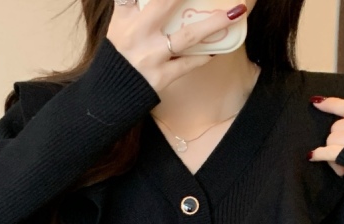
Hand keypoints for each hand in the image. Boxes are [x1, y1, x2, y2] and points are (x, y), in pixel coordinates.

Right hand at [107, 0, 248, 94]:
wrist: (110, 94)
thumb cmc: (117, 54)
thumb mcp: (118, 23)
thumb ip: (130, 2)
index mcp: (127, 16)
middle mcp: (139, 32)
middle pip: (166, 2)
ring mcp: (152, 55)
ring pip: (187, 36)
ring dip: (213, 24)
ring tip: (234, 13)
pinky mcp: (162, 76)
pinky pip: (188, 64)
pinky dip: (203, 56)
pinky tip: (217, 48)